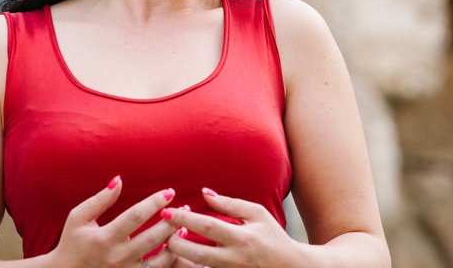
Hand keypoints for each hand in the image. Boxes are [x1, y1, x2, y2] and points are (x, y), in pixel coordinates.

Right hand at [48, 176, 184, 267]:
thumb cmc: (72, 242)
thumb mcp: (79, 217)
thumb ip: (100, 199)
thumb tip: (120, 180)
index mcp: (104, 239)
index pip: (135, 217)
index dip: (154, 202)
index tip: (170, 191)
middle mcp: (117, 258)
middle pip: (153, 238)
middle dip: (171, 221)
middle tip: (185, 207)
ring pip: (159, 261)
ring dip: (175, 243)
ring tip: (185, 228)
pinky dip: (169, 261)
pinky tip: (176, 248)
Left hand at [161, 188, 295, 267]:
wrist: (289, 267)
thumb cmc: (272, 236)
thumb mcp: (256, 214)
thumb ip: (230, 204)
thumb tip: (204, 193)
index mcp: (242, 238)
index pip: (208, 227)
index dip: (185, 219)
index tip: (167, 211)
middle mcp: (234, 258)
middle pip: (196, 254)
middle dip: (174, 242)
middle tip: (163, 229)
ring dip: (178, 257)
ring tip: (168, 241)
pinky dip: (190, 265)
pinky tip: (180, 256)